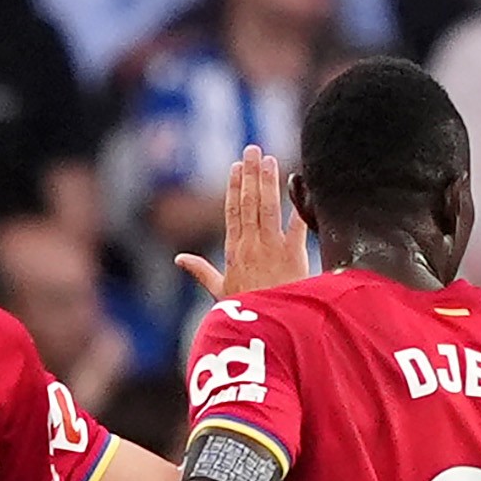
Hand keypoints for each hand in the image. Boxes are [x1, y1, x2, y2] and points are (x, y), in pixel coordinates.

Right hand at [174, 146, 310, 300]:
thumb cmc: (245, 313)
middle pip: (249, 203)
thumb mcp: (219, 292)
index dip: (234, 188)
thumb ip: (201, 271)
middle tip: (253, 150)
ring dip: (268, 181)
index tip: (236, 167)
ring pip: (267, 208)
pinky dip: (300, 203)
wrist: (268, 330)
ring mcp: (272, 248)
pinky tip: (300, 183)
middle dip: (250, 175)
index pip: (233, 212)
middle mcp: (251, 245)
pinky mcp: (294, 255)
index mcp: (233, 252)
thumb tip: (180, 258)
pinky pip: (298, 224)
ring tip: (269, 159)